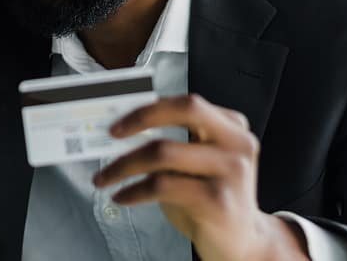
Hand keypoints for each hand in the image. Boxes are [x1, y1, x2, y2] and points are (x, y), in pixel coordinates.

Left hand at [92, 94, 308, 260]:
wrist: (241, 243)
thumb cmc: (210, 201)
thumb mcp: (195, 166)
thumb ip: (173, 144)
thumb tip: (123, 131)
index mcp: (232, 128)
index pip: (188, 103)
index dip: (150, 107)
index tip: (120, 119)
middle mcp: (237, 144)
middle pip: (186, 110)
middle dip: (142, 117)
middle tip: (112, 133)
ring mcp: (231, 171)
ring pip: (164, 151)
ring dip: (124, 165)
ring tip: (105, 177)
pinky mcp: (218, 200)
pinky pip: (161, 186)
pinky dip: (133, 190)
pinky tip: (122, 196)